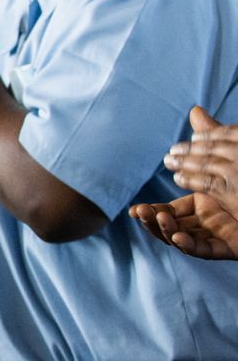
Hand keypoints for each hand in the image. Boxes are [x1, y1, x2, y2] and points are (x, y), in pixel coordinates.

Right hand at [138, 107, 237, 260]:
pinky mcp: (228, 247)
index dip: (151, 210)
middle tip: (137, 211)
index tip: (133, 209)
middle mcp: (205, 223)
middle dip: (152, 221)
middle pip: (171, 226)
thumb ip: (209, 140)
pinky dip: (190, 246)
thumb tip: (195, 110)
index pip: (169, 211)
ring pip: (183, 240)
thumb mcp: (227, 157)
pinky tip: (179, 236)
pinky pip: (205, 250)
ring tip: (157, 218)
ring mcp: (216, 236)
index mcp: (199, 207)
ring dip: (166, 232)